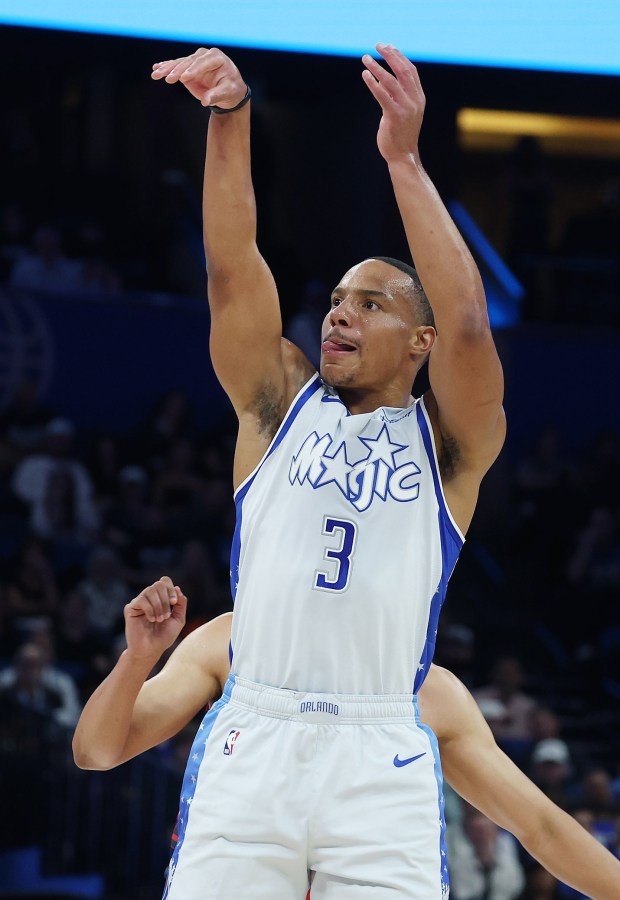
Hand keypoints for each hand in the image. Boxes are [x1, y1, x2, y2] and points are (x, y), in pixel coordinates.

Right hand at [123, 576, 186, 660]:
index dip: (170, 589)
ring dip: (159, 605)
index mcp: (160, 598)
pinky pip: (141, 600)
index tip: (174, 603)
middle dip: (166, 599)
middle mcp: (149, 598)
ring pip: (150, 590)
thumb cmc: (164, 637)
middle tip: (166, 616)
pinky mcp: (130, 608)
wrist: (150, 651)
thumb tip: (177, 587)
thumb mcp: (178, 619)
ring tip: (159, 619)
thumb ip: (181, 604)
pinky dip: (150, 609)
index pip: (164, 581)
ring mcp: (139, 602)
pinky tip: (151, 619)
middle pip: (158, 584)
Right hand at [151, 47, 246, 108]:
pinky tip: (156, 68)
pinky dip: (166, 67)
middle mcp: (204, 55)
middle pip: (188, 62)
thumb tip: (206, 102)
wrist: (229, 90)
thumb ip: (216, 95)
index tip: (184, 79)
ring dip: (167, 68)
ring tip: (156, 74)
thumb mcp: (228, 93)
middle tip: (168, 78)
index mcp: (216, 58)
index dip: (193, 70)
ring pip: (179, 63)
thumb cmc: (231, 90)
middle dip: (177, 70)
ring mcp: (195, 60)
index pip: (202, 63)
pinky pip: (176, 66)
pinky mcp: (188, 66)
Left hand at [361, 44, 424, 162]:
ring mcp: (405, 108)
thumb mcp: (404, 111)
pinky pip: (382, 95)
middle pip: (403, 71)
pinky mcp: (394, 116)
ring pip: (391, 81)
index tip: (388, 47)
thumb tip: (382, 80)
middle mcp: (415, 101)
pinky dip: (373, 83)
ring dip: (377, 67)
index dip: (399, 57)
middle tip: (378, 46)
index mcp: (419, 98)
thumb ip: (398, 96)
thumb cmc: (401, 134)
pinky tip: (365, 74)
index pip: (411, 71)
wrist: (403, 156)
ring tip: (365, 58)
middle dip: (390, 56)